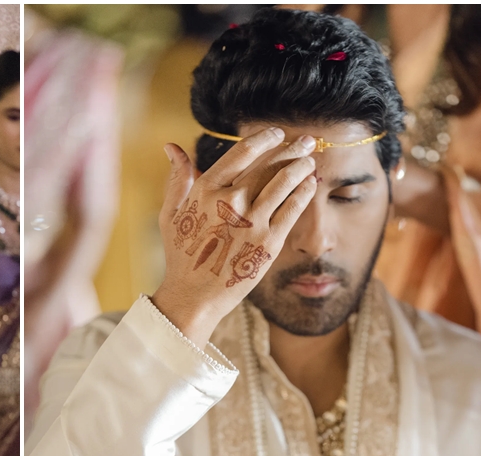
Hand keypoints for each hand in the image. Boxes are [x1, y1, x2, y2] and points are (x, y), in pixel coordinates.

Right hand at [151, 127, 317, 346]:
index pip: (242, 153)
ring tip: (310, 160)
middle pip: (268, 165)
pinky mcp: (268, 242)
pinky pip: (292, 209)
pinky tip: (310, 184)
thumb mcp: (170, 213)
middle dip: (291, 149)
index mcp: (206, 190)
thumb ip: (177, 177)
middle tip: (307, 141)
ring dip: (300, 166)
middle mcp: (230, 201)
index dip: (264, 139)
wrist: (194, 296)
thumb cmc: (181, 255)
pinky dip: (304, 193)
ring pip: (284, 183)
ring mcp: (251, 221)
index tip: (277, 135)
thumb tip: (172, 147)